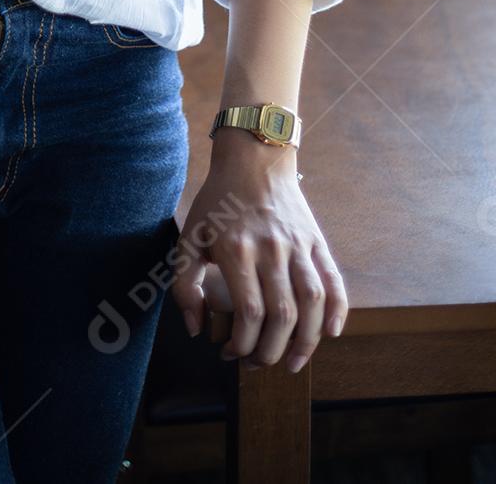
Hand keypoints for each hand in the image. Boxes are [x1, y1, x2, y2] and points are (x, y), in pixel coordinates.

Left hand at [169, 131, 347, 371]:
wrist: (254, 158)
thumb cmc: (218, 201)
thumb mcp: (189, 236)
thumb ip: (185, 283)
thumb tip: (195, 328)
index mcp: (237, 250)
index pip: (249, 313)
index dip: (242, 344)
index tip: (230, 353)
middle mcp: (271, 249)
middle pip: (282, 317)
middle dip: (270, 352)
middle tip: (257, 364)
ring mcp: (298, 245)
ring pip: (312, 305)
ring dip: (306, 343)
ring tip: (291, 362)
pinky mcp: (316, 241)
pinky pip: (334, 282)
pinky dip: (338, 312)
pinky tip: (329, 333)